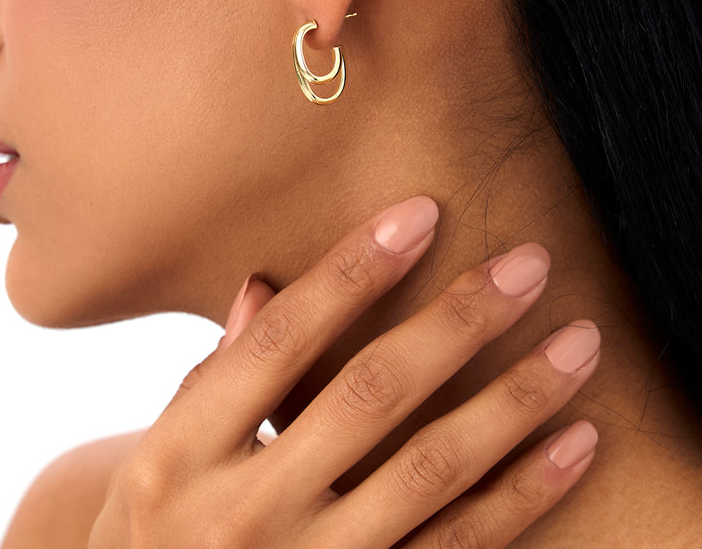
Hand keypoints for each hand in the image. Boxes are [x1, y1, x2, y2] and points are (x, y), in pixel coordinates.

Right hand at [88, 196, 599, 547]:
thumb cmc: (156, 527)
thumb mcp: (158, 452)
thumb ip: (213, 376)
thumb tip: (265, 288)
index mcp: (182, 452)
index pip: (280, 342)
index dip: (351, 273)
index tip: (418, 216)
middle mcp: (245, 512)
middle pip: (369, 396)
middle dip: (455, 321)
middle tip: (526, 266)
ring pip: (430, 471)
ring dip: (513, 400)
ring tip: (576, 343)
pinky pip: (457, 547)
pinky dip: (522, 493)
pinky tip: (572, 442)